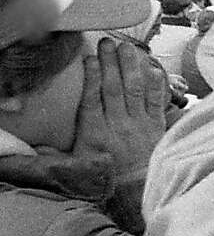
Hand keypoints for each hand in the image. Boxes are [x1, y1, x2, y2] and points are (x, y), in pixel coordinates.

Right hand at [0, 40, 167, 228]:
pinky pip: (156, 101)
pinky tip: (152, 68)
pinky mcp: (157, 127)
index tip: (90, 57)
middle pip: (114, 87)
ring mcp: (139, 124)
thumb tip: (35, 146)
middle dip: (111, 62)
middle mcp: (118, 124)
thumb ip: (56, 154)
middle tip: (107, 42)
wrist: (138, 193)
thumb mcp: (77, 166)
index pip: (92, 97)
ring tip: (127, 47)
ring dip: (131, 66)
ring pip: (135, 89)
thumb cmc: (106, 179)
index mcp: (95, 132)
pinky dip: (155, 84)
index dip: (91, 75)